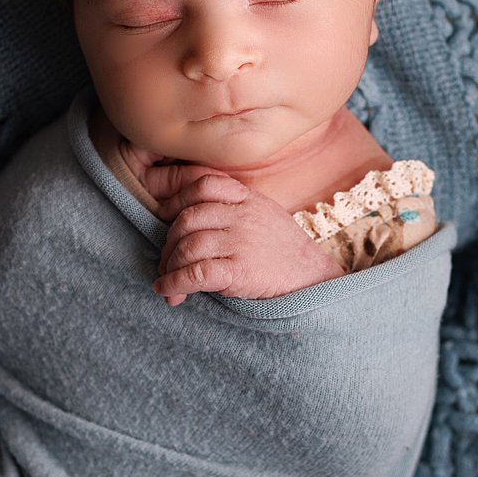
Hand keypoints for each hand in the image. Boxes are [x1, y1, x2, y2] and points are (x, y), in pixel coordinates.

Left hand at [140, 165, 343, 306]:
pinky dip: (174, 284)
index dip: (176, 199)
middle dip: (169, 242)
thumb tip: (188, 213)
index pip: (203, 184)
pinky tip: (168, 292)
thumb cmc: (283, 248)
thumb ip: (233, 205)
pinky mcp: (240, 272)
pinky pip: (195, 274)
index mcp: (246, 199)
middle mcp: (242, 217)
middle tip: (167, 260)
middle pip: (187, 219)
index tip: (164, 216)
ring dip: (169, 266)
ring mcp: (241, 243)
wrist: (313, 278)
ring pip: (187, 246)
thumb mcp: (264, 212)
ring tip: (168, 279)